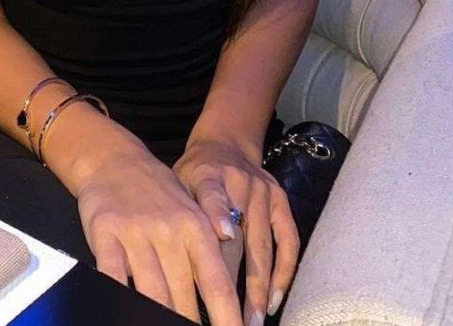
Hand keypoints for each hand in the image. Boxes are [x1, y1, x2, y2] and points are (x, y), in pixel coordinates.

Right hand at [75, 139, 243, 324]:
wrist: (115, 160)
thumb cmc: (157, 193)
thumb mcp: (191, 211)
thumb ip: (208, 246)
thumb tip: (226, 286)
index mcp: (196, 228)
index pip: (217, 282)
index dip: (228, 317)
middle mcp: (170, 231)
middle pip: (184, 296)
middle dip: (191, 324)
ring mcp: (137, 233)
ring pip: (153, 293)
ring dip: (161, 319)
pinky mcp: (106, 234)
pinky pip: (114, 275)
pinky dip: (121, 296)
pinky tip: (126, 309)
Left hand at [172, 137, 299, 325]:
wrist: (226, 143)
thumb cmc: (194, 174)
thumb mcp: (178, 181)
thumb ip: (177, 214)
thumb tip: (164, 260)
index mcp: (208, 174)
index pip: (212, 194)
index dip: (218, 214)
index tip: (223, 236)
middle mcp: (239, 182)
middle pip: (239, 236)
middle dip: (232, 281)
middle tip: (228, 318)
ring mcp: (264, 192)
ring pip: (263, 246)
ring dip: (258, 287)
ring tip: (252, 320)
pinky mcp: (281, 200)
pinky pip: (288, 241)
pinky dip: (283, 272)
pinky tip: (274, 299)